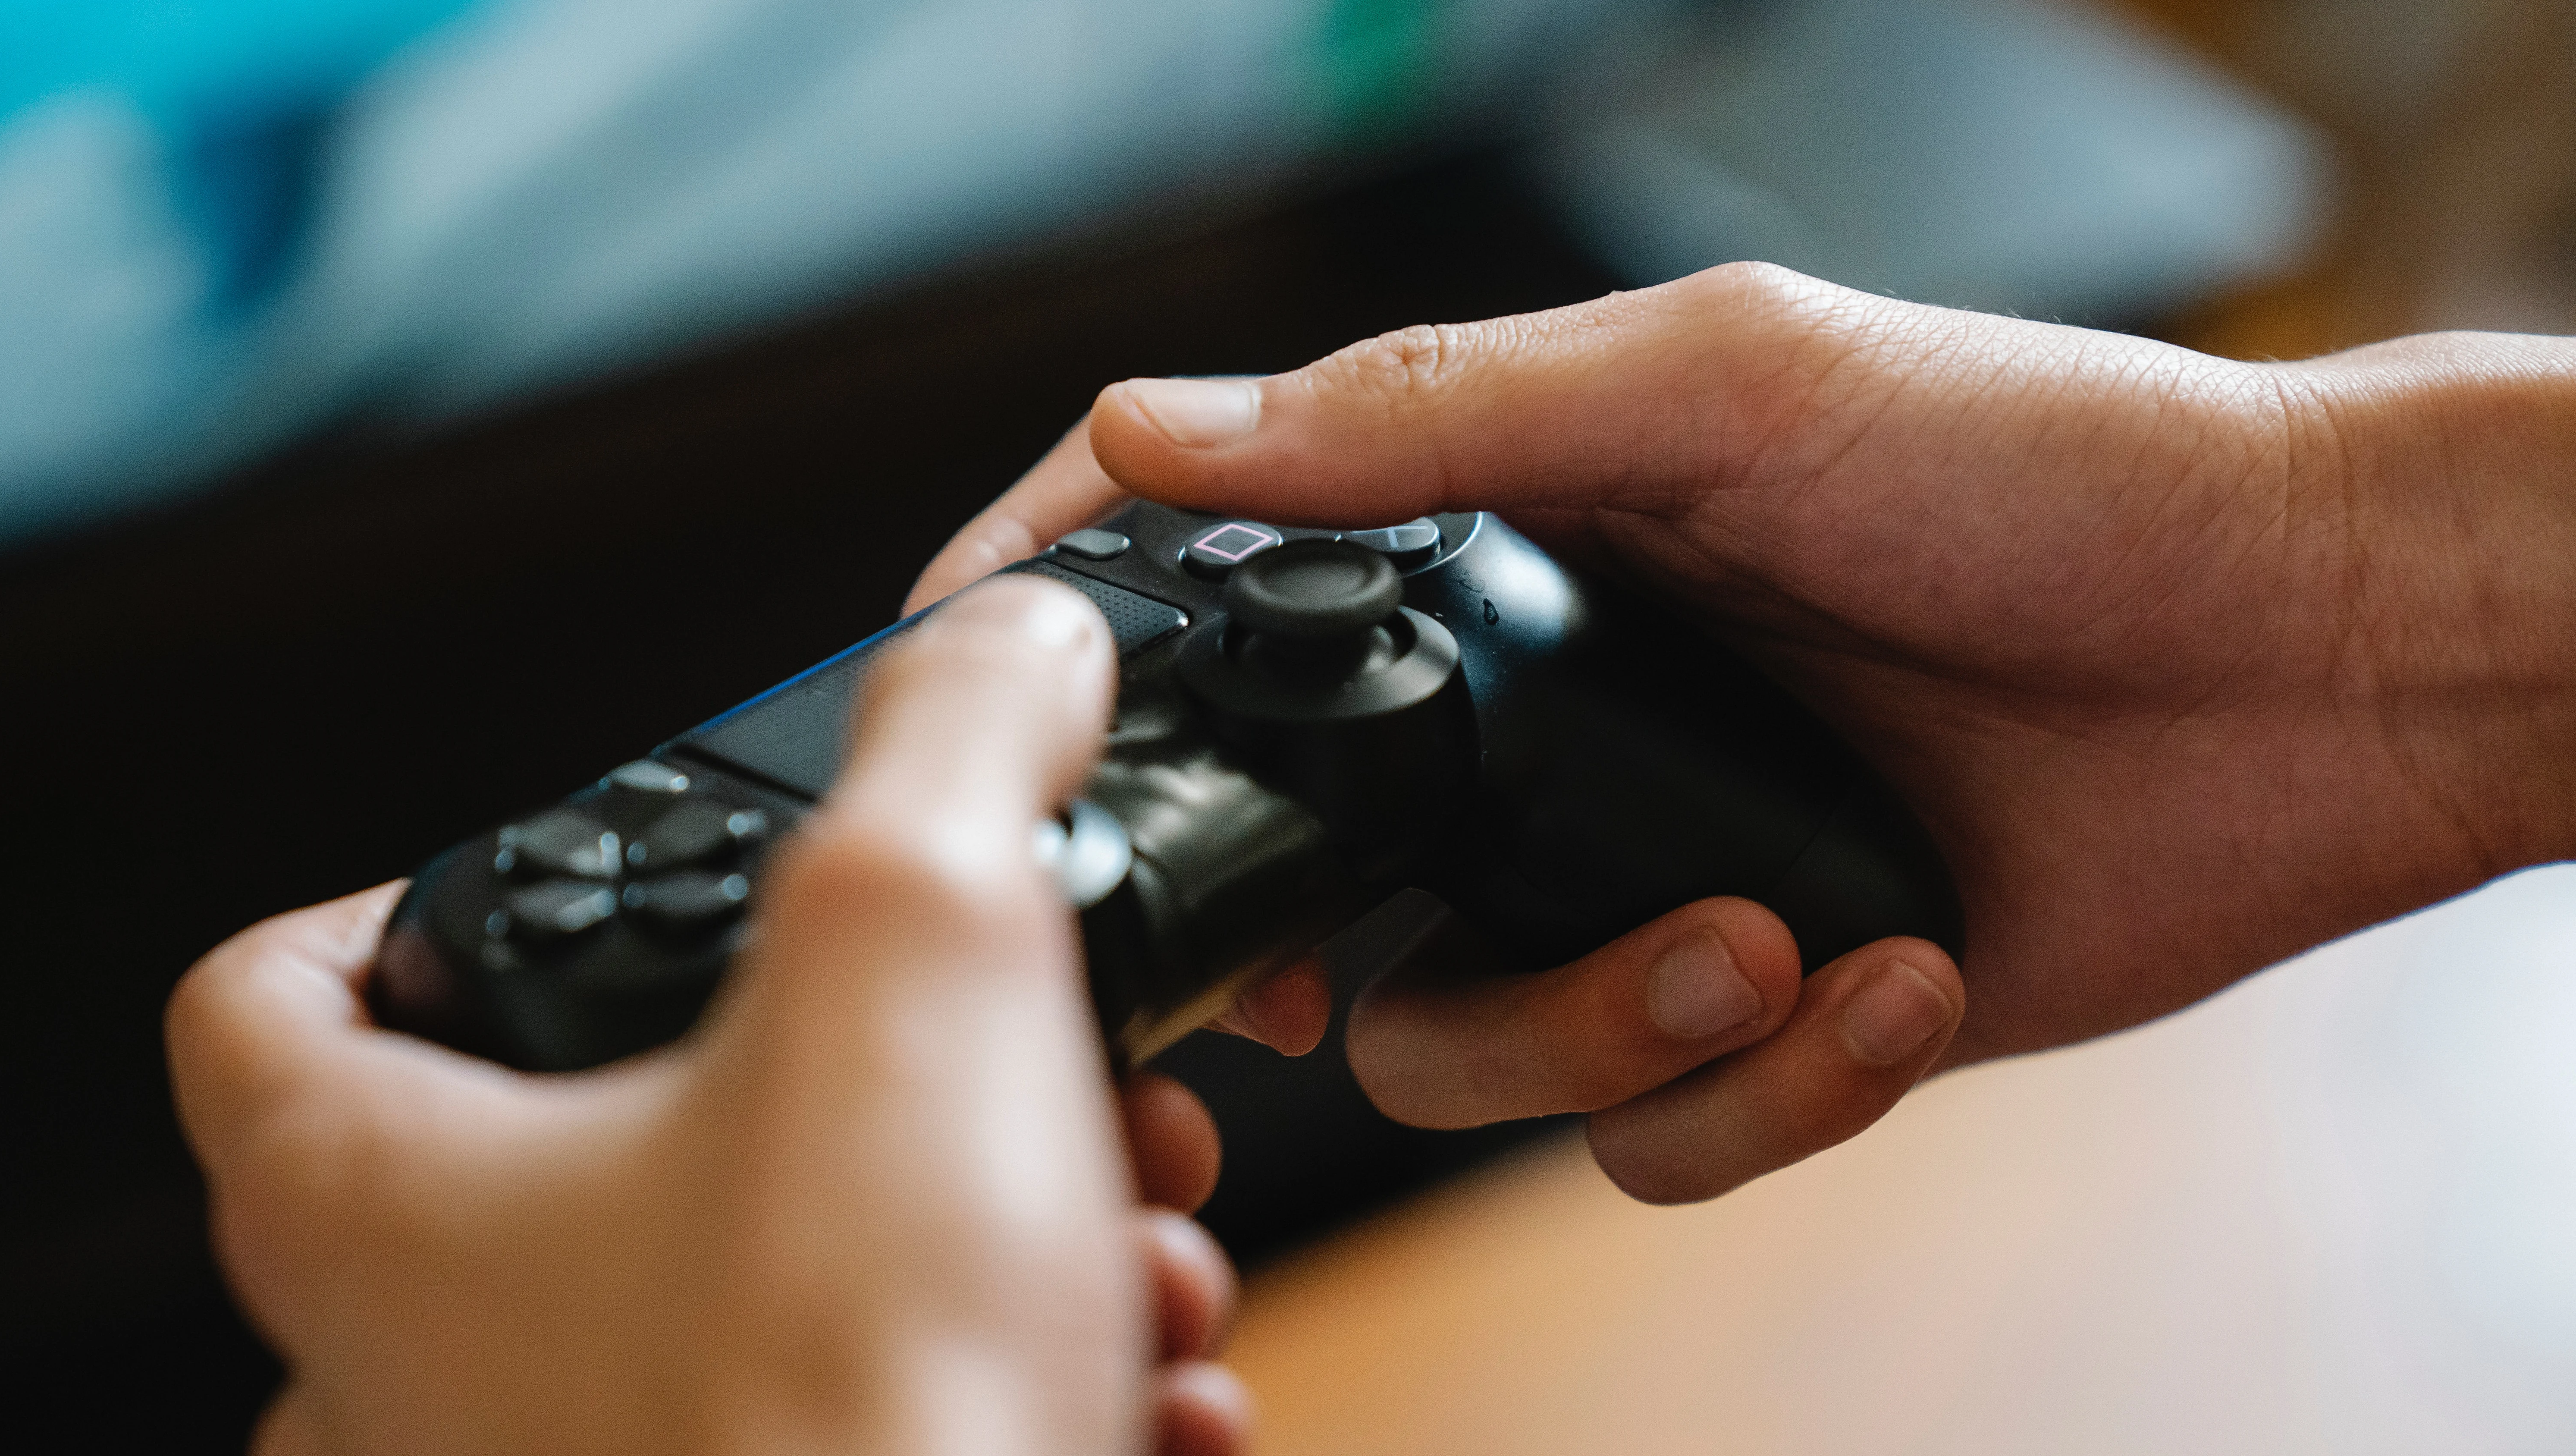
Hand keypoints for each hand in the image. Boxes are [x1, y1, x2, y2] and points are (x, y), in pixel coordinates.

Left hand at [170, 580, 1250, 1455]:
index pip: (279, 995)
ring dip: (979, 1229)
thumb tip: (1015, 642)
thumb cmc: (842, 1397)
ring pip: (775, 1290)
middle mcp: (434, 1369)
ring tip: (1132, 1226)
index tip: (558, 869)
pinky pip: (864, 1426)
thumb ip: (958, 751)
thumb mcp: (922, 962)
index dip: (398, 896)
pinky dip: (1007, 1378)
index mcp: (384, 1201)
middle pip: (616, 1131)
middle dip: (865, 1081)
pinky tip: (1148, 1374)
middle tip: (1011, 1058)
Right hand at [912, 264, 2575, 1202]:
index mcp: (1515, 546)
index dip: (1088, 630)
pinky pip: (1660, 1128)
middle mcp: (1550, 722)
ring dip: (1613, 1028)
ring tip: (1778, 943)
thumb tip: (1159, 426)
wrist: (2301, 659)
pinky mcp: (1755, 1005)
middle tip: (1404, 951)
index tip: (965, 670)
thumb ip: (1434, 413)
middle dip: (1346, 957)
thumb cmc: (2049, 472)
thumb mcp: (1725, 381)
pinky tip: (1898, 971)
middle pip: (1319, 889)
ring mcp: (1638, 872)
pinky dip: (1775, 1079)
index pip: (1233, 581)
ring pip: (1473, 1047)